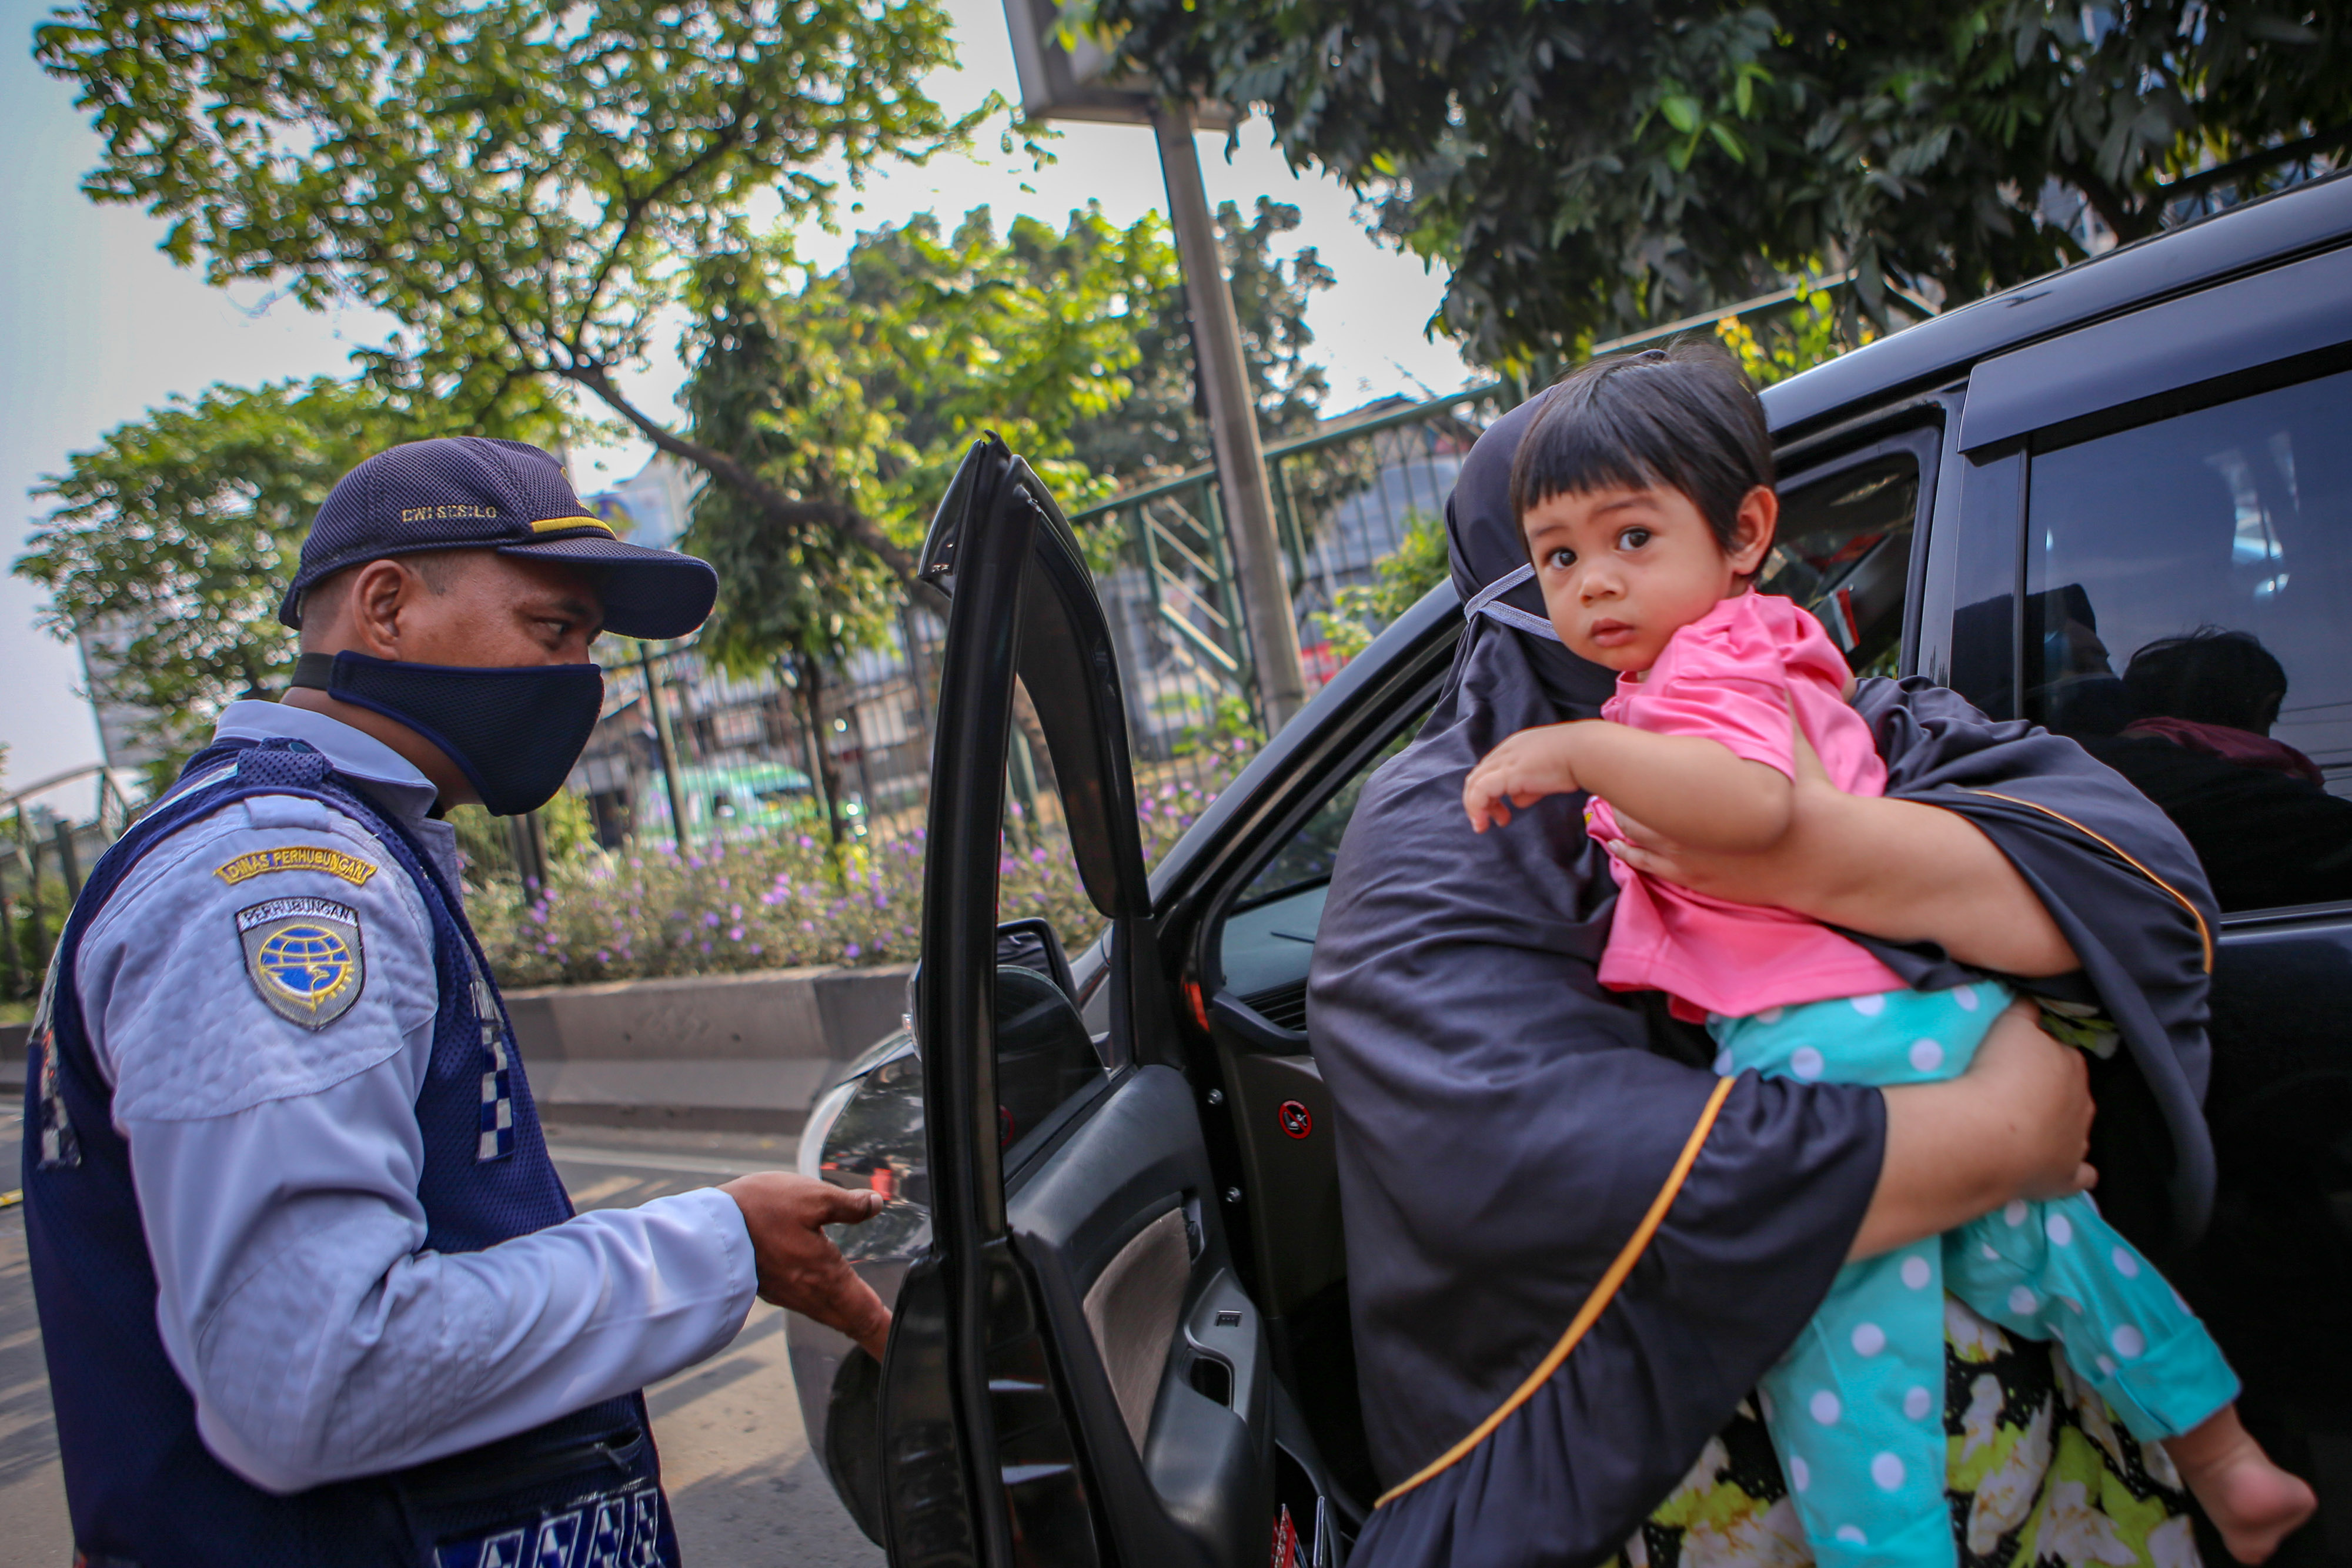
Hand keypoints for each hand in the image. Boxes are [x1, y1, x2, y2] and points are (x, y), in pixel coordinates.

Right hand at [720, 1172, 893, 1361]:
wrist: (708, 1227)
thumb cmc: (759, 1210)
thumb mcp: (812, 1197)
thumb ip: (848, 1204)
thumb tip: (875, 1203)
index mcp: (827, 1278)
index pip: (866, 1313)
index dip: (885, 1332)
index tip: (901, 1346)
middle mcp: (810, 1294)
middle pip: (851, 1320)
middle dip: (874, 1331)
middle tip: (891, 1341)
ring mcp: (790, 1294)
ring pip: (831, 1314)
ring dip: (853, 1319)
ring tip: (872, 1322)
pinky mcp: (774, 1287)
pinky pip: (811, 1304)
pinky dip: (830, 1307)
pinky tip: (833, 1296)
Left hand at [1463, 723, 1585, 831]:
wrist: (1586, 751)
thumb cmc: (1576, 760)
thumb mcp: (1547, 775)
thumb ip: (1530, 787)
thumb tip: (1517, 801)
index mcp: (1516, 746)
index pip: (1492, 768)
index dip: (1490, 790)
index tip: (1502, 810)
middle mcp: (1506, 751)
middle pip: (1479, 775)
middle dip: (1480, 800)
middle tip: (1491, 820)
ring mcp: (1505, 760)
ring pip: (1474, 783)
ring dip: (1474, 806)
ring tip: (1482, 825)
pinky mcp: (1507, 773)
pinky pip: (1480, 791)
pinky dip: (1476, 807)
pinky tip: (1482, 823)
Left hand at [1601, 725, 1840, 900]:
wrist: (1823, 852)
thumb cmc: (1807, 796)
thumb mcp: (1790, 744)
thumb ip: (1774, 710)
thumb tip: (1773, 679)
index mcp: (1699, 784)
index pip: (1644, 770)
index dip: (1630, 760)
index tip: (1623, 747)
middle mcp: (1682, 822)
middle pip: (1630, 801)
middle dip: (1622, 787)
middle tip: (1618, 774)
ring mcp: (1685, 854)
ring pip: (1632, 833)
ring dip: (1620, 816)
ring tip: (1613, 802)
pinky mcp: (1694, 877)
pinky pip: (1646, 866)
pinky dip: (1626, 852)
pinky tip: (1617, 844)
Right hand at [1853, 1000, 2094, 1258]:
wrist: (1990, 1134)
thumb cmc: (1999, 1073)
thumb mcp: (2011, 1025)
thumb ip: (2026, 1010)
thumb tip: (2035, 1000)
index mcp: (2070, 1064)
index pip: (2061, 1052)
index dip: (2040, 1054)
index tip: (2018, 1057)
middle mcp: (2082, 1103)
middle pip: (2071, 1091)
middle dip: (2052, 1090)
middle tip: (2017, 1090)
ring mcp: (2076, 1142)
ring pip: (2077, 1129)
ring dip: (2060, 1126)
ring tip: (2028, 1126)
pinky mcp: (2066, 1177)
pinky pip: (2082, 1175)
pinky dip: (2079, 1172)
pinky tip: (2072, 1171)